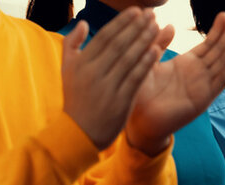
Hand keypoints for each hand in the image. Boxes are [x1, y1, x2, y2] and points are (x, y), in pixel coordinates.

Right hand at [62, 9, 163, 149]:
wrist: (79, 133)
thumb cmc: (76, 98)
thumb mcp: (67, 70)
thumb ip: (72, 44)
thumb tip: (85, 23)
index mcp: (82, 63)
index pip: (105, 36)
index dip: (122, 22)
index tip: (136, 10)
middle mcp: (94, 72)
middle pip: (119, 44)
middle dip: (137, 26)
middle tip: (151, 13)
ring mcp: (107, 87)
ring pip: (129, 58)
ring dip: (144, 40)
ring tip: (157, 26)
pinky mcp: (120, 101)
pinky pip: (135, 78)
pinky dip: (146, 63)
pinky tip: (156, 50)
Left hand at [125, 12, 224, 155]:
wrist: (139, 122)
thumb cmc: (141, 94)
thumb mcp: (149, 62)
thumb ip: (158, 43)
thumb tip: (167, 23)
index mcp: (187, 64)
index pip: (207, 44)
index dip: (217, 30)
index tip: (224, 14)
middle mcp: (199, 74)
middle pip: (220, 50)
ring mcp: (203, 86)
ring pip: (223, 62)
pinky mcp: (203, 99)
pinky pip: (220, 81)